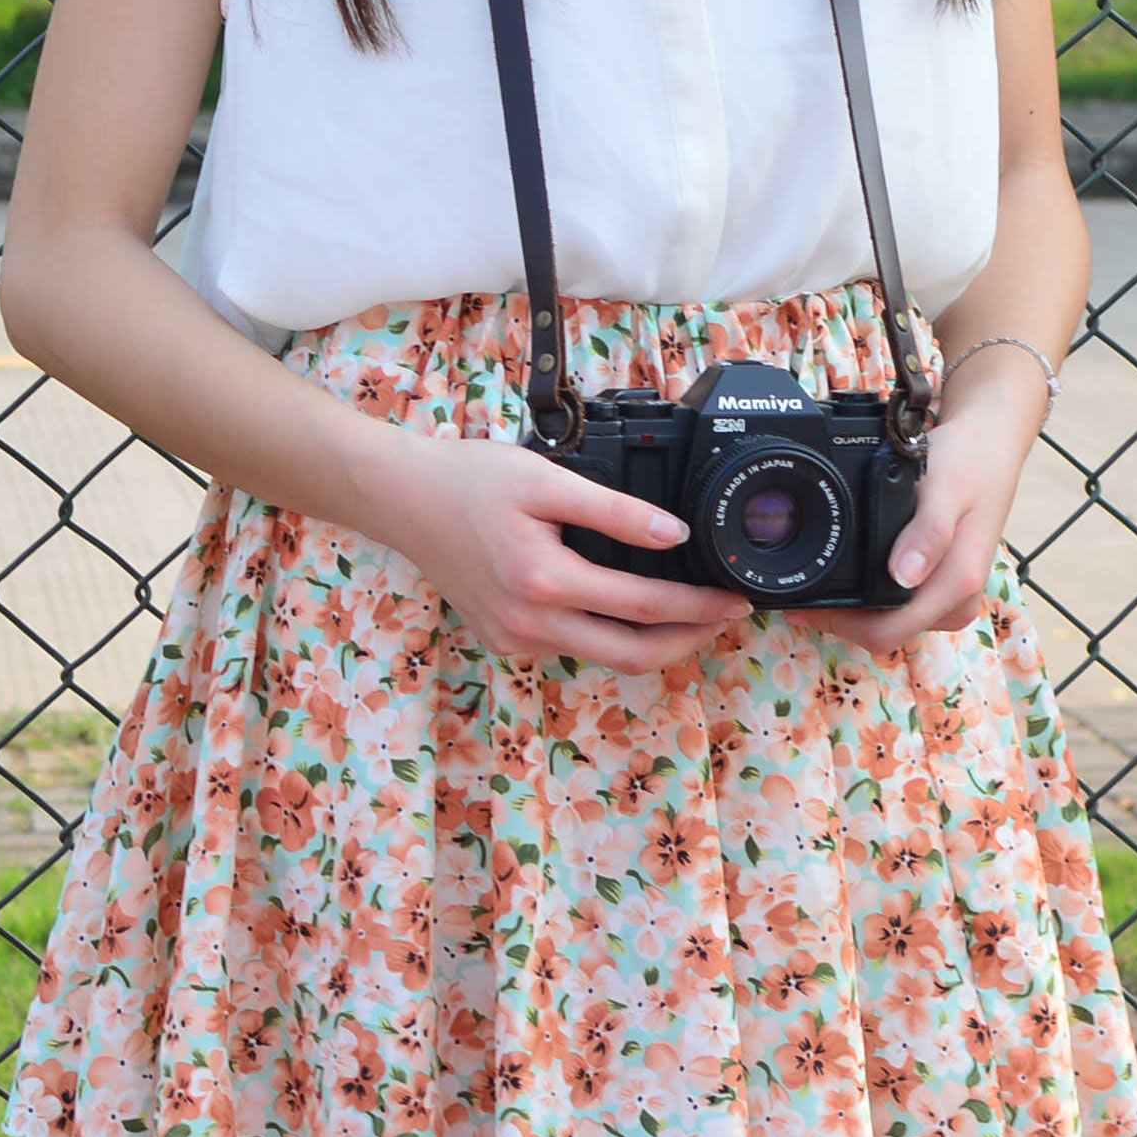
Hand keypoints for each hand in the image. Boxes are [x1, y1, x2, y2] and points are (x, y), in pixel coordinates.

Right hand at [352, 432, 758, 675]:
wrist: (402, 499)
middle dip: (687, 641)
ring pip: (601, 657)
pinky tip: (625, 608)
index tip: (735, 600)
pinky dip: (608, 634)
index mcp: (544, 582)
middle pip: (631, 656)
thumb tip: (673, 535)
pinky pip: (569, 647)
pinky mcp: (503, 640)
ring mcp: (514, 639)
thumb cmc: (469, 480)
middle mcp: (529, 624)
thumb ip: (615, 511)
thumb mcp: (548, 480)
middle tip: (722, 617)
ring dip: (649, 641)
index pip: (644, 608)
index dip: (699, 608)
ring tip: (685, 612)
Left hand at [778, 384, 1044, 657]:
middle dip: (839, 619)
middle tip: (798, 589)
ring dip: (854, 610)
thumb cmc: (967, 464)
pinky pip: (898, 607)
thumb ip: (929, 531)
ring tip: (820, 576)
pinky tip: (849, 574)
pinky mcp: (943, 591)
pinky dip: (870, 597)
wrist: (988, 449)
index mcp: (956, 585)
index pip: (885, 632)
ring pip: (889, 623)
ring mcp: (950, 601)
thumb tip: (904, 574)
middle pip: (883, 633)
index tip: (800, 602)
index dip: (838, 625)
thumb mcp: (944, 487)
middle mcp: (956, 603)